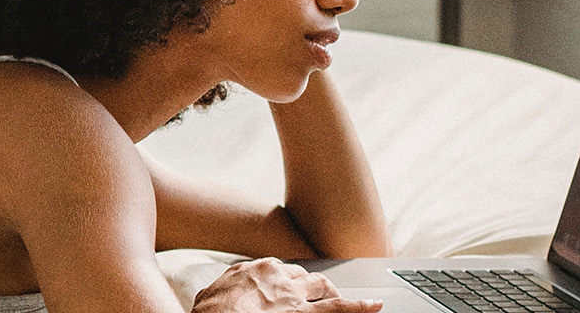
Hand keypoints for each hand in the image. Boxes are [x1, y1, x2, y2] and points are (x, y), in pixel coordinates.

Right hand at [191, 258, 382, 312]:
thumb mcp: (205, 299)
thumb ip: (216, 293)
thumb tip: (211, 298)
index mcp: (251, 271)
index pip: (272, 272)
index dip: (280, 283)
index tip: (280, 292)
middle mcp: (276, 276)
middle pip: (299, 275)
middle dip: (306, 285)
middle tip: (310, 296)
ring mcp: (293, 295)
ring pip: (320, 286)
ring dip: (328, 293)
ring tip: (337, 300)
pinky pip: (341, 308)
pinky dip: (361, 306)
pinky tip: (374, 306)